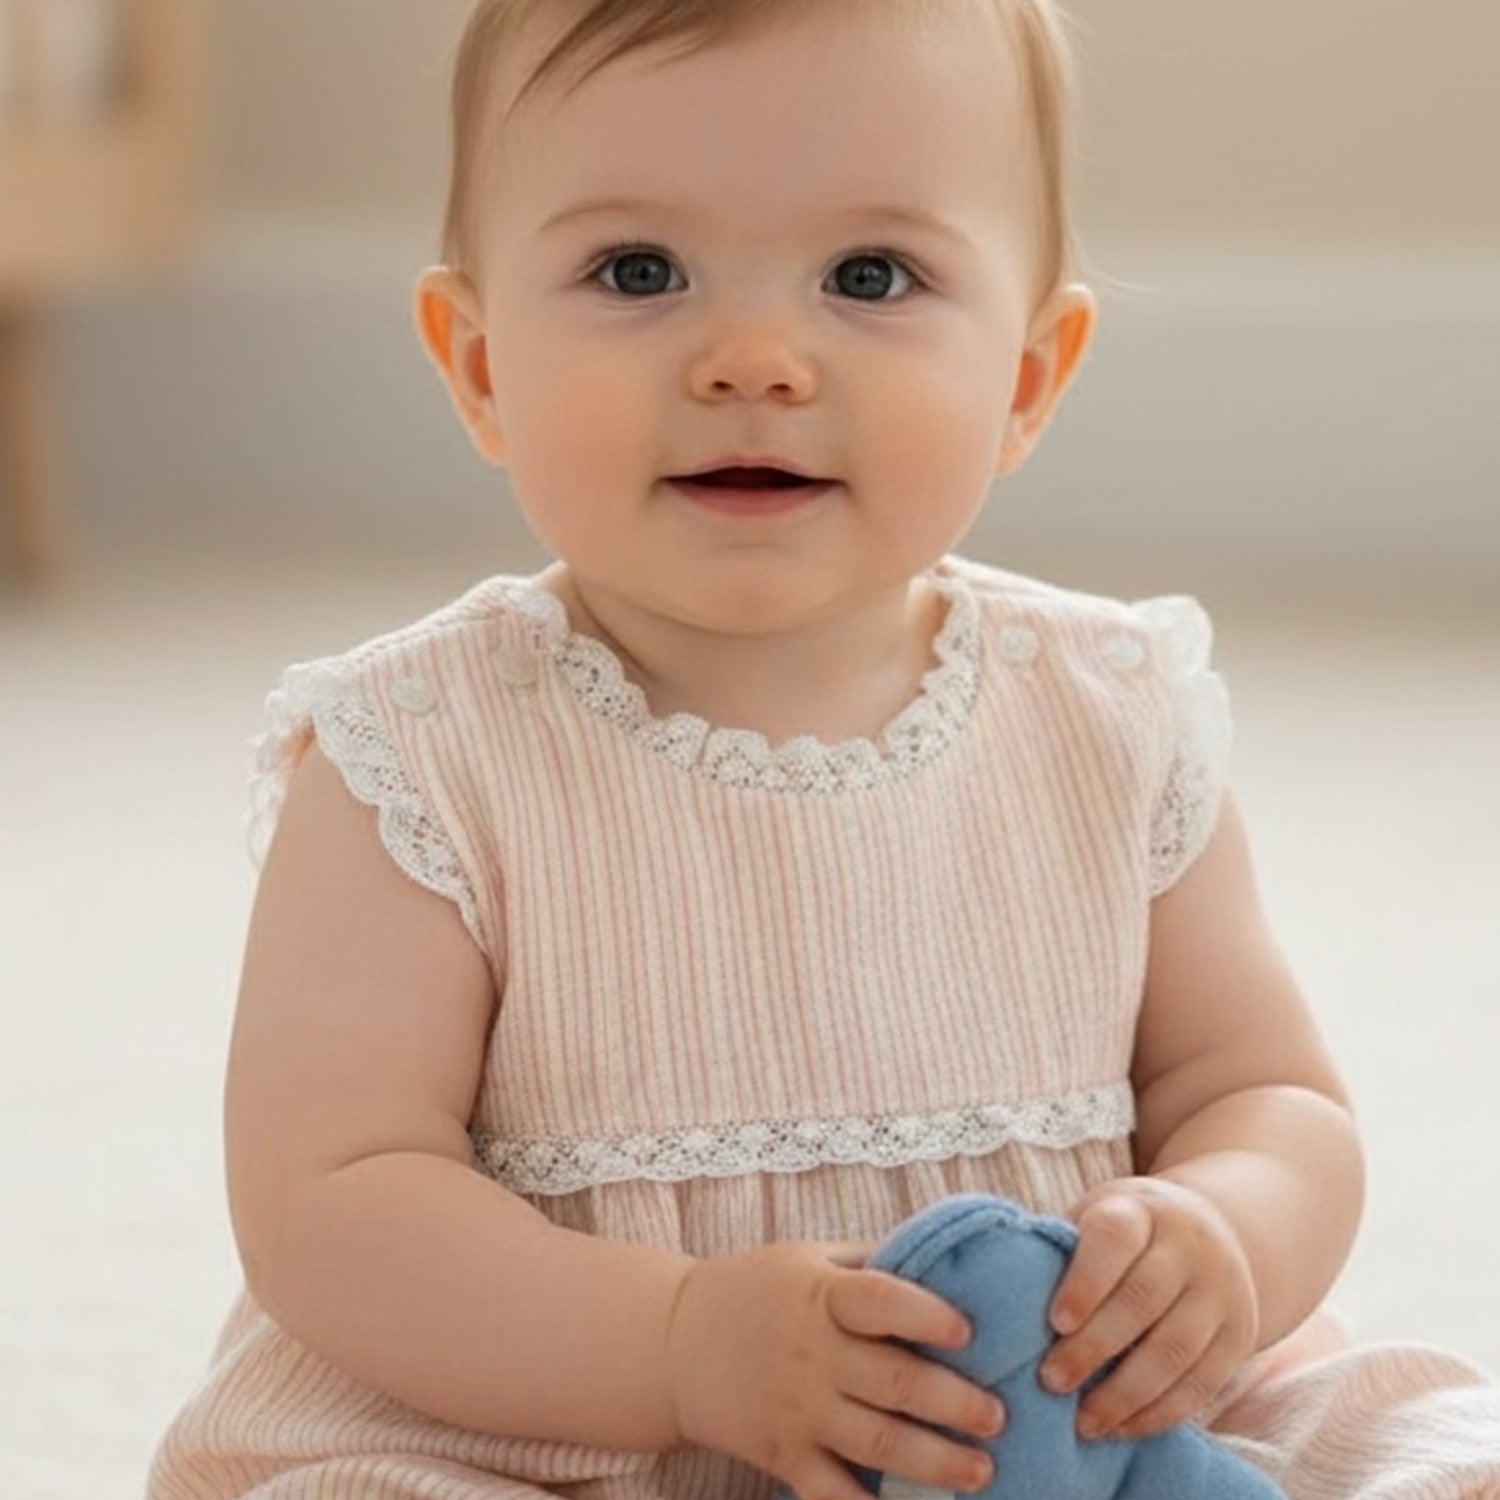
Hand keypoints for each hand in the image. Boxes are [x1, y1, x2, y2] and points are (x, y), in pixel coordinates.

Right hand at [664, 1240, 1006, 1499]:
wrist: (674, 1342)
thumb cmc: (754, 1290)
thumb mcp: (807, 1260)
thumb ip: (870, 1265)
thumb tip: (946, 1260)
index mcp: (821, 1297)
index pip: (880, 1302)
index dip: (926, 1316)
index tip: (968, 1331)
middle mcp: (812, 1355)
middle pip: (892, 1382)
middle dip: (953, 1404)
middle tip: (998, 1416)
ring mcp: (797, 1409)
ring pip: (875, 1442)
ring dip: (933, 1462)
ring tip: (979, 1470)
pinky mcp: (782, 1454)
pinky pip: (831, 1493)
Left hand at [1039, 1177, 1258, 1440]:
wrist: (1214, 1232)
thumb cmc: (1127, 1234)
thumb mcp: (1097, 1218)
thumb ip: (1060, 1249)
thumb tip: (1001, 1296)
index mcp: (1142, 1211)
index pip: (1114, 1240)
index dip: (1085, 1282)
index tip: (1054, 1322)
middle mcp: (1188, 1247)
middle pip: (1142, 1301)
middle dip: (1094, 1348)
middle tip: (1051, 1381)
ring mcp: (1220, 1292)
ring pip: (1175, 1350)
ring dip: (1126, 1394)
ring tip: (1082, 1421)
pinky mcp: (1239, 1337)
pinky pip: (1202, 1384)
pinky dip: (1159, 1414)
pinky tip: (1120, 1429)